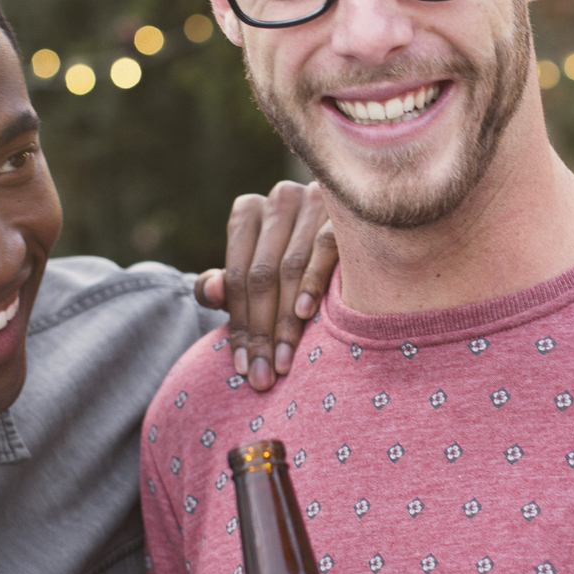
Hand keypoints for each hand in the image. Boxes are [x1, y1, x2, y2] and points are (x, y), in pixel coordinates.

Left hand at [193, 180, 336, 391]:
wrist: (360, 239)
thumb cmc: (292, 265)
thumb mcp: (252, 276)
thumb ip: (223, 287)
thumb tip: (212, 291)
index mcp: (248, 211)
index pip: (237, 276)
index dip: (238, 325)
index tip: (242, 366)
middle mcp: (279, 200)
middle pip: (262, 275)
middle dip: (261, 331)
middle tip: (263, 374)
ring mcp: (312, 199)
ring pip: (290, 268)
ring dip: (285, 320)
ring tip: (282, 361)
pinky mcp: (343, 209)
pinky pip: (324, 248)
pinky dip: (312, 282)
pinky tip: (304, 314)